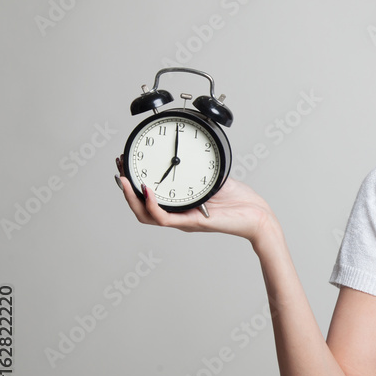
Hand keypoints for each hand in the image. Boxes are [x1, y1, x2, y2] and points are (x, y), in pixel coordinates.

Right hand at [115, 154, 275, 243]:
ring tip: (124, 180)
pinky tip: (147, 190)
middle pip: (140, 207)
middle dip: (124, 189)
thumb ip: (199, 169)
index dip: (133, 184)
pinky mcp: (192, 222)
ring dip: (131, 197)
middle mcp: (178, 214)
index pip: (148, 197)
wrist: (257, 216)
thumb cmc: (240, 201)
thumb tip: (187, 152)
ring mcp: (183, 220)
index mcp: (181, 205)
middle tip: (118, 170)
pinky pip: (164, 217)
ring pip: (145, 214)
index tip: (125, 164)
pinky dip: (152, 204)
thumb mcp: (214, 177)